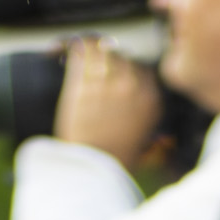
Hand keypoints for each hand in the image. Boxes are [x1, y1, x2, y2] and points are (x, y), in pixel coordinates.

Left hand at [54, 41, 164, 165]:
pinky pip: (80, 52)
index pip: (141, 67)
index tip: (113, 67)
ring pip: (101, 48)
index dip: (125, 64)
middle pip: (121, 55)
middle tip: (91, 59)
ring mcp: (108, 84)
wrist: (94, 172)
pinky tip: (59, 48)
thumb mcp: (144, 145)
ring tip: (75, 48)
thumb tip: (160, 130)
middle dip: (106, 56)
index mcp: (151, 101)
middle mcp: (133, 87)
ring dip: (87, 47)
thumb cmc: (115, 162)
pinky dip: (70, 47)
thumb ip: (149, 126)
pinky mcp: (84, 84)